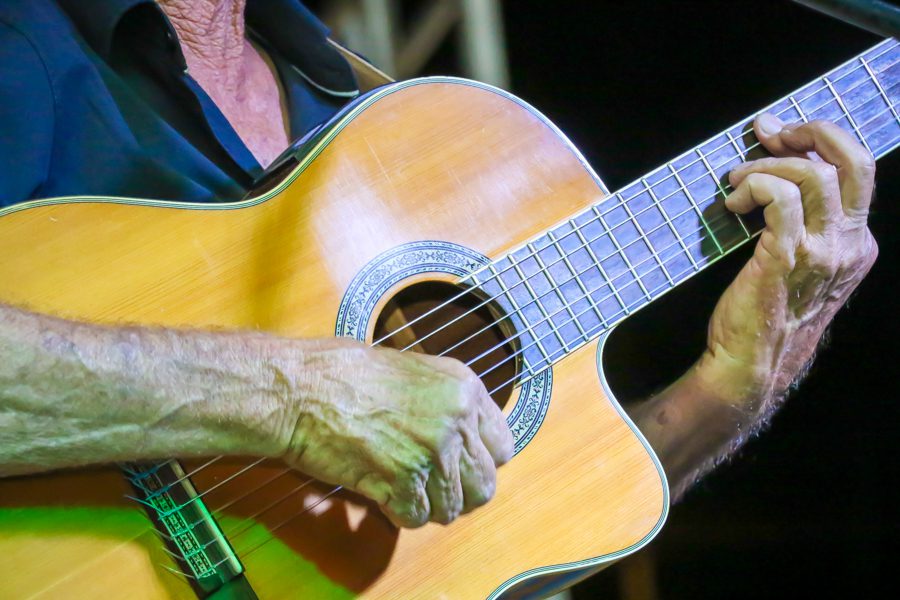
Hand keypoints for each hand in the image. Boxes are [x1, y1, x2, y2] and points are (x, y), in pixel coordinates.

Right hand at [277, 338, 513, 527]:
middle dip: (459, 492)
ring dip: (426, 505)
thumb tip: (464, 437)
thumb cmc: (343, 373)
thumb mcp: (414, 371)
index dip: (478, 460)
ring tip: (402, 487)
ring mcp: (431, 453)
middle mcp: (456, 420)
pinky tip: (381, 491)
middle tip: (432, 485)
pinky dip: (397, 512)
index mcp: (464, 388)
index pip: (502, 447)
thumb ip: (447, 404)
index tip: (460, 464)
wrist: (300, 388)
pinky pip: (415, 518)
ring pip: (451, 509)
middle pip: (484, 485)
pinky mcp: (402, 481)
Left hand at [700, 113, 877, 410]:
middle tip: (769, 133)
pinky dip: (751, 186)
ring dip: (766, 165)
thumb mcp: (801, 264)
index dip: (818, 140)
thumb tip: (777, 169)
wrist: (752, 361)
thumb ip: (803, 223)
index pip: (856, 170)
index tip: (777, 136)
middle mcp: (850, 244)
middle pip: (856, 160)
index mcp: (857, 242)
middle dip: (812, 130)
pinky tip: (731, 203)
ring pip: (813, 174)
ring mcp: (822, 251)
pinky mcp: (787, 256)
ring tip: (736, 181)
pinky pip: (778, 198)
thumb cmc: (767, 310)